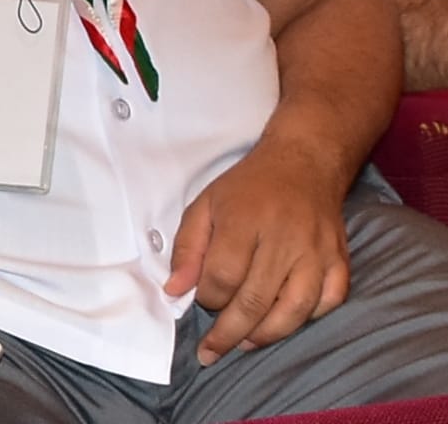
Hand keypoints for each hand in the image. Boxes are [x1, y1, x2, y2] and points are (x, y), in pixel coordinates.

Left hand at [164, 144, 349, 365]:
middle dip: (228, 333)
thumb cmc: (248, 187)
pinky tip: (284, 321)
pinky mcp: (340, 260)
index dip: (207, 298)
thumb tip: (175, 291)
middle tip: (212, 351)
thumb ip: (187, 247)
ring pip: (293, 311)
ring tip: (244, 342)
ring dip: (265, 335)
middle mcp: (284, 237)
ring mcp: (316, 251)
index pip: (223, 275)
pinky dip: (307, 320)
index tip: (200, 300)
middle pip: (255, 300)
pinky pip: (327, 303)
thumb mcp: (206, 204)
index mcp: (246, 219)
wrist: (303, 163)